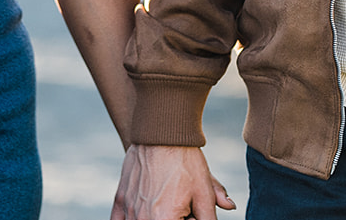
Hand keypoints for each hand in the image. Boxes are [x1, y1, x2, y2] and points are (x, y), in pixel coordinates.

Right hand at [111, 144, 236, 219]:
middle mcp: (141, 218)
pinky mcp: (120, 198)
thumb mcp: (204, 193)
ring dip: (155, 216)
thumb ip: (210, 218)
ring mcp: (128, 209)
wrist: (161, 133)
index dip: (190, 219)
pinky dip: (130, 219)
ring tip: (168, 200)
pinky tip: (145, 212)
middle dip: (176, 217)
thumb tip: (225, 212)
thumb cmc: (185, 163)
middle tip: (183, 203)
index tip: (192, 210)